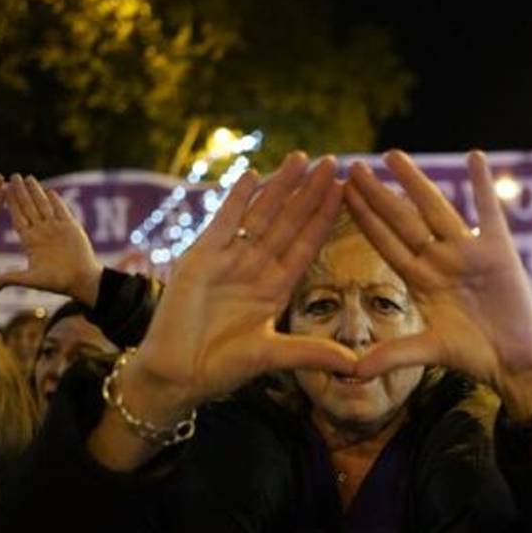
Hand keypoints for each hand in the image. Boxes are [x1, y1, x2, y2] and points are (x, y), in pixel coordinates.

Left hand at [0, 175, 102, 305]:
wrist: (81, 281)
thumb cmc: (58, 283)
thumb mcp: (32, 280)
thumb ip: (14, 278)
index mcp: (31, 241)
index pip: (18, 217)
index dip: (11, 204)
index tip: (2, 191)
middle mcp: (42, 232)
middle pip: (29, 207)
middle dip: (21, 192)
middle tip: (13, 176)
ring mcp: (57, 229)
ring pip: (44, 206)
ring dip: (36, 192)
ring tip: (28, 178)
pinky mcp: (72, 228)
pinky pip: (62, 211)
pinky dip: (56, 201)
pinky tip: (50, 191)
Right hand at [123, 153, 357, 422]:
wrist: (175, 374)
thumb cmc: (221, 368)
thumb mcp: (273, 356)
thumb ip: (312, 353)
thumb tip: (356, 367)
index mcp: (276, 288)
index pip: (307, 244)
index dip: (325, 218)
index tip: (347, 192)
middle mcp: (255, 268)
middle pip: (289, 222)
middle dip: (310, 193)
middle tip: (334, 161)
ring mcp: (228, 259)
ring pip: (261, 215)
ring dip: (280, 187)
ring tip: (301, 158)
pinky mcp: (201, 257)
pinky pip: (223, 222)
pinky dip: (237, 199)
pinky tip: (254, 176)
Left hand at [345, 150, 531, 419]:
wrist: (517, 361)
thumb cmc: (475, 355)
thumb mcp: (430, 352)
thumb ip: (394, 355)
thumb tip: (353, 372)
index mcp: (421, 280)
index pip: (385, 243)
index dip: (363, 219)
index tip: (339, 196)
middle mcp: (441, 260)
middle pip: (403, 220)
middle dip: (377, 195)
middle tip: (352, 166)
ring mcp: (469, 253)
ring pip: (436, 210)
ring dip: (415, 182)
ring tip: (392, 155)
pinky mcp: (499, 251)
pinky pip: (489, 212)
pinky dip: (483, 186)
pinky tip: (474, 157)